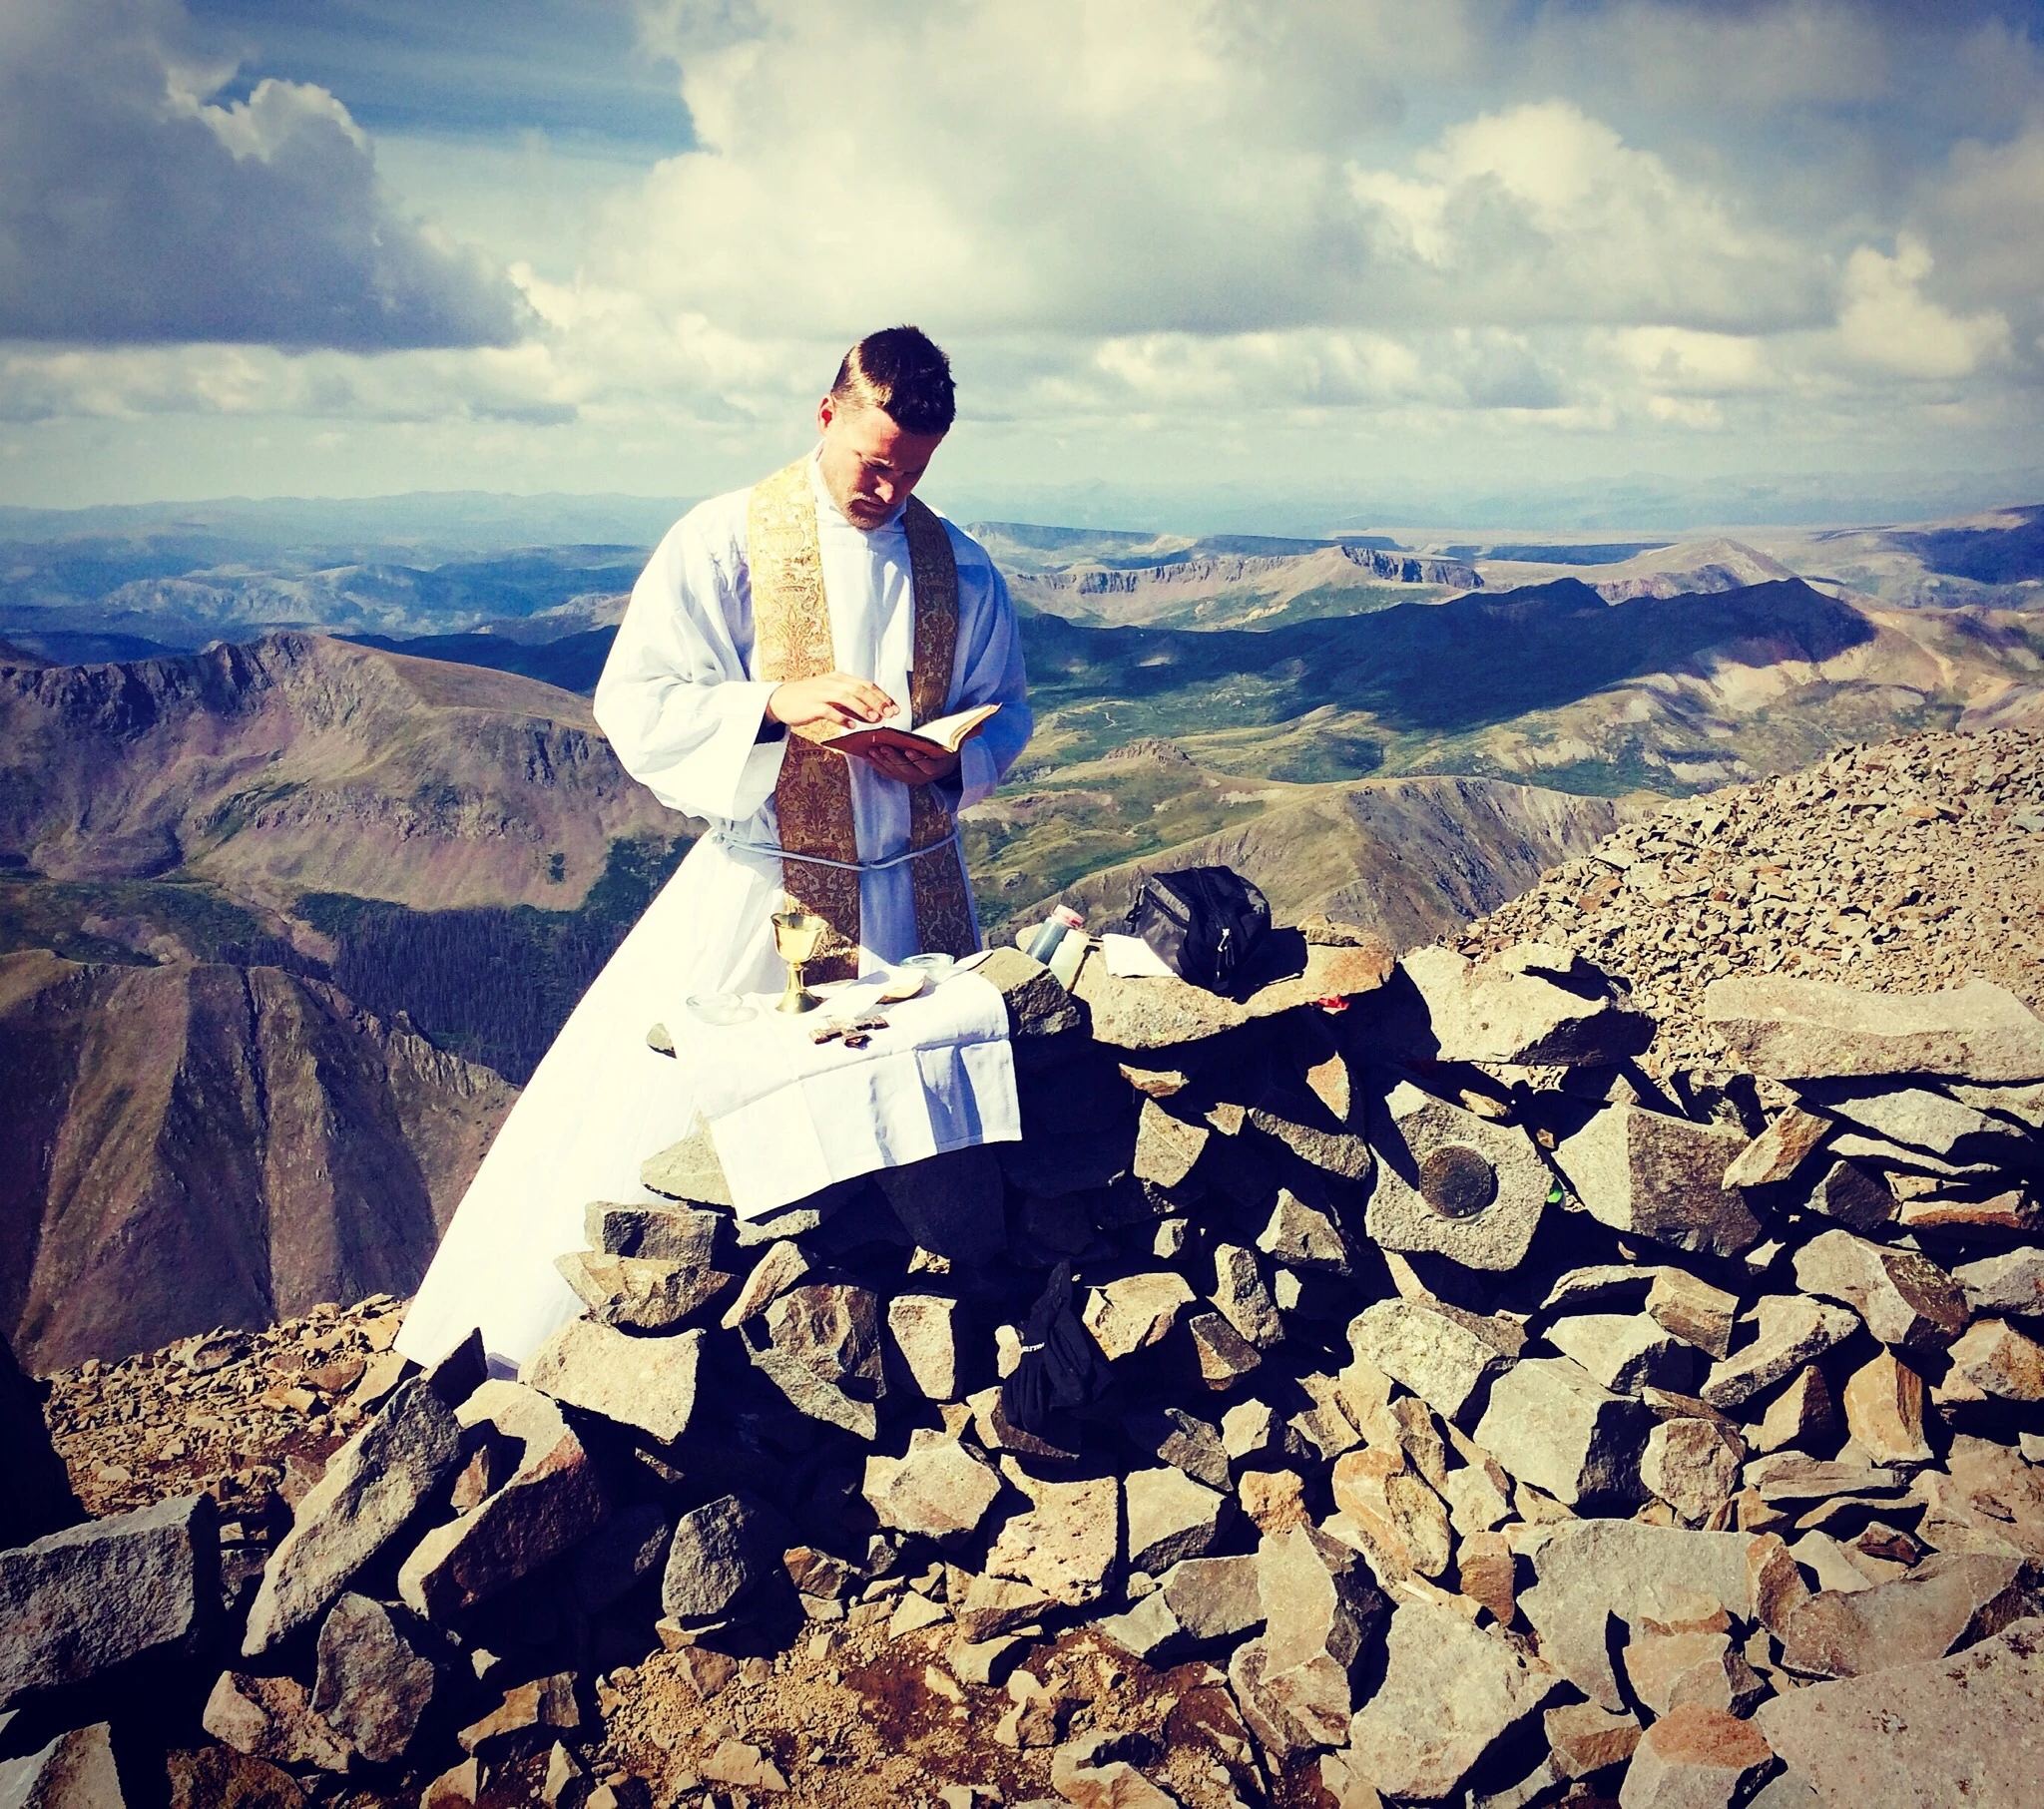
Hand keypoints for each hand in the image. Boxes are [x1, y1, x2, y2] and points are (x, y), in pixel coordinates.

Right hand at [766, 671, 895, 729]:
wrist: (781, 700)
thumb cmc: (810, 699)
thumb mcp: (833, 697)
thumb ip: (852, 704)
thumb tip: (874, 715)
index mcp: (839, 678)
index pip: (866, 684)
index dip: (882, 696)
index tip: (895, 708)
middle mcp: (832, 682)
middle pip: (860, 689)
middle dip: (877, 702)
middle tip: (889, 715)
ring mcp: (821, 692)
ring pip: (847, 697)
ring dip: (863, 709)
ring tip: (875, 720)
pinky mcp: (812, 705)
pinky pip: (829, 710)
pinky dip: (842, 717)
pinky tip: (851, 725)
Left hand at [849, 741, 961, 786]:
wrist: (939, 761)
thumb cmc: (946, 747)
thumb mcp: (958, 741)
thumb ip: (968, 732)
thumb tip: (983, 724)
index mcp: (937, 768)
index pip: (927, 766)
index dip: (918, 759)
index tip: (909, 750)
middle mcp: (922, 777)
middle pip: (906, 769)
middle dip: (894, 758)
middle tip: (883, 746)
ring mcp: (909, 778)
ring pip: (894, 771)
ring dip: (882, 761)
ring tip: (872, 749)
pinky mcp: (898, 776)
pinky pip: (885, 772)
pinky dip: (876, 764)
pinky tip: (867, 755)